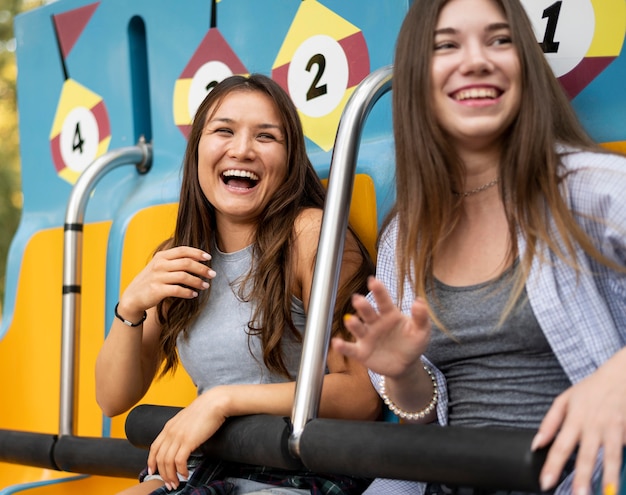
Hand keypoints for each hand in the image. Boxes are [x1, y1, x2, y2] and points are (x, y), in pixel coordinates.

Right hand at [118, 246, 214, 318]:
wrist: (132, 297)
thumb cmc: (150, 281)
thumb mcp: (159, 267)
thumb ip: (174, 262)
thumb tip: (197, 260)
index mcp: (161, 256)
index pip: (183, 250)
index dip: (197, 253)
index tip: (209, 257)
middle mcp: (159, 265)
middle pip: (186, 263)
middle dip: (202, 268)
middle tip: (212, 274)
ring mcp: (157, 277)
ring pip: (184, 276)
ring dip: (198, 281)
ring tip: (206, 286)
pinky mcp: (157, 290)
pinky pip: (178, 290)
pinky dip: (188, 292)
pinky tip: (194, 294)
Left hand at [147, 387, 228, 489]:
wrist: (215, 402)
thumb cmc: (206, 409)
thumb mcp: (187, 418)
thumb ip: (182, 428)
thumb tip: (183, 440)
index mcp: (169, 426)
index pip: (154, 447)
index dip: (151, 461)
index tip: (153, 471)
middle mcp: (171, 432)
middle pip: (159, 458)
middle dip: (162, 474)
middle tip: (169, 483)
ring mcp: (178, 436)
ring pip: (167, 462)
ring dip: (171, 476)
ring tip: (176, 483)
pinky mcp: (188, 441)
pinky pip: (179, 461)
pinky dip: (181, 471)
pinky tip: (186, 474)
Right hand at [331, 276, 430, 379]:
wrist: (406, 365)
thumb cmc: (413, 343)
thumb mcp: (422, 331)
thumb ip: (421, 317)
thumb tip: (420, 301)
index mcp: (389, 314)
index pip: (383, 300)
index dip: (378, 290)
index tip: (373, 280)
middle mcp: (375, 323)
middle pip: (367, 312)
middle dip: (362, 306)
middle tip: (358, 299)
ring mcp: (367, 337)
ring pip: (358, 328)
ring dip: (353, 323)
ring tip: (350, 320)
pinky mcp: (361, 352)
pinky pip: (350, 348)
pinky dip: (342, 346)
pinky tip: (336, 342)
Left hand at [532, 347, 625, 494]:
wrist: (619, 376)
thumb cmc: (590, 389)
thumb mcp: (564, 400)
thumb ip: (549, 423)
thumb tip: (536, 444)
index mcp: (574, 419)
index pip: (560, 446)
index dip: (552, 466)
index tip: (545, 483)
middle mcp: (594, 426)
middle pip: (587, 456)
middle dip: (583, 478)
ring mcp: (613, 429)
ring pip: (612, 457)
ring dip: (609, 478)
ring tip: (607, 494)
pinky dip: (624, 465)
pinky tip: (621, 481)